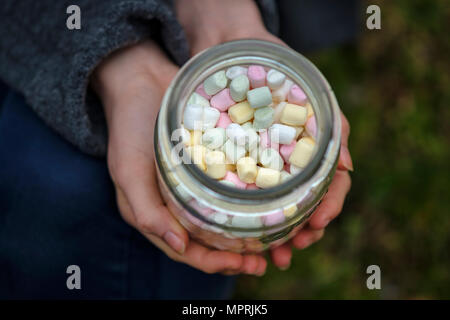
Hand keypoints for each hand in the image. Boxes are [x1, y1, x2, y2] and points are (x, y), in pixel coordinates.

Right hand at [92, 40, 265, 275]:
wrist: (141, 81)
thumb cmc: (128, 128)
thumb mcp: (128, 171)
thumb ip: (146, 211)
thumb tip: (180, 246)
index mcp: (155, 212)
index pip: (186, 249)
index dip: (213, 262)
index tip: (240, 264)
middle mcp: (178, 202)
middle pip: (210, 238)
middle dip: (236, 254)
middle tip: (265, 259)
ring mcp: (196, 183)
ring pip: (224, 216)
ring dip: (248, 231)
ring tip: (275, 238)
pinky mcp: (212, 162)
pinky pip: (232, 184)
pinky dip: (250, 198)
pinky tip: (271, 201)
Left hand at [176, 0, 352, 269]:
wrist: (235, 48)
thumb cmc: (278, 69)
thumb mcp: (313, 94)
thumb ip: (333, 128)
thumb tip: (348, 168)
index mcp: (314, 150)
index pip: (332, 187)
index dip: (328, 209)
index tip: (316, 224)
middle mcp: (292, 162)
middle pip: (306, 205)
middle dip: (302, 232)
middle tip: (291, 250)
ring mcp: (266, 165)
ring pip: (279, 209)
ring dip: (279, 236)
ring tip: (271, 256)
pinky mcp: (239, 164)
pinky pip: (248, 198)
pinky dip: (252, 221)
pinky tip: (248, 238)